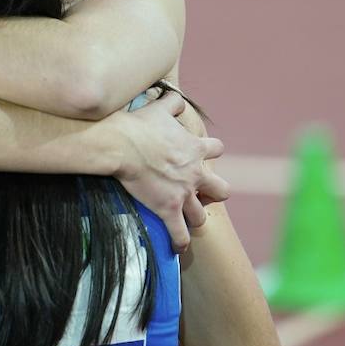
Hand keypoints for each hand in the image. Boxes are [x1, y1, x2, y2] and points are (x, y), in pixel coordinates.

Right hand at [108, 90, 227, 252]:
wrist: (122, 145)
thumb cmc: (139, 125)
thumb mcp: (160, 107)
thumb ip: (172, 103)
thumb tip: (175, 98)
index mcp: (195, 148)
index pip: (217, 149)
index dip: (210, 153)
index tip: (201, 156)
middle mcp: (195, 173)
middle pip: (222, 190)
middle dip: (214, 193)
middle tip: (200, 193)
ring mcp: (183, 194)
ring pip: (201, 216)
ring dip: (194, 218)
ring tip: (186, 220)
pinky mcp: (168, 210)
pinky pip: (180, 234)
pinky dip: (180, 242)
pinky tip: (177, 247)